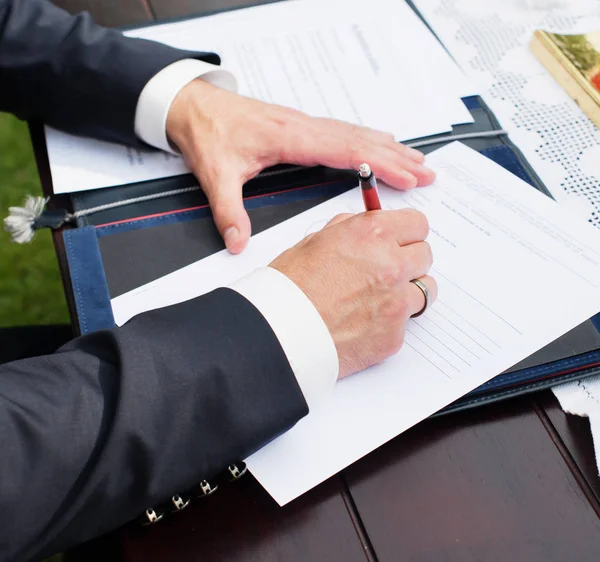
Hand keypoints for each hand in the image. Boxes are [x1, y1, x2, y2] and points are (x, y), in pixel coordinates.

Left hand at [166, 80, 434, 253]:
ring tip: (417, 161)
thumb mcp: (215, 175)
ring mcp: (305, 124)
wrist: (194, 106)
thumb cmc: (208, 134)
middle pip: (361, 140)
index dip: (379, 163)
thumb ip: (228, 211)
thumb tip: (237, 243)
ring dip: (389, 146)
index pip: (344, 150)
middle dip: (397, 157)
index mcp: (289, 138)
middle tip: (427, 173)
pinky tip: (382, 144)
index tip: (406, 175)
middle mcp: (303, 127)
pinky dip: (370, 140)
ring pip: (356, 134)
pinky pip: (345, 132)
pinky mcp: (302, 127)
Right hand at [270, 209, 437, 377]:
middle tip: (386, 270)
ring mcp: (397, 303)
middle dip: (408, 260)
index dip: (407, 232)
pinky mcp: (394, 335)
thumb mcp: (314, 242)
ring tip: (379, 298)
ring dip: (407, 291)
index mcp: (372, 235)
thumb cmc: (289, 288)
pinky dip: (391, 322)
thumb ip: (349, 229)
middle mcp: (391, 265)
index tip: (401, 239)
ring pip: (425, 289)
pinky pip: (406, 323)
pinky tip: (365, 322)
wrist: (280, 332)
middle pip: (425, 255)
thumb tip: (365, 224)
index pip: (417, 224)